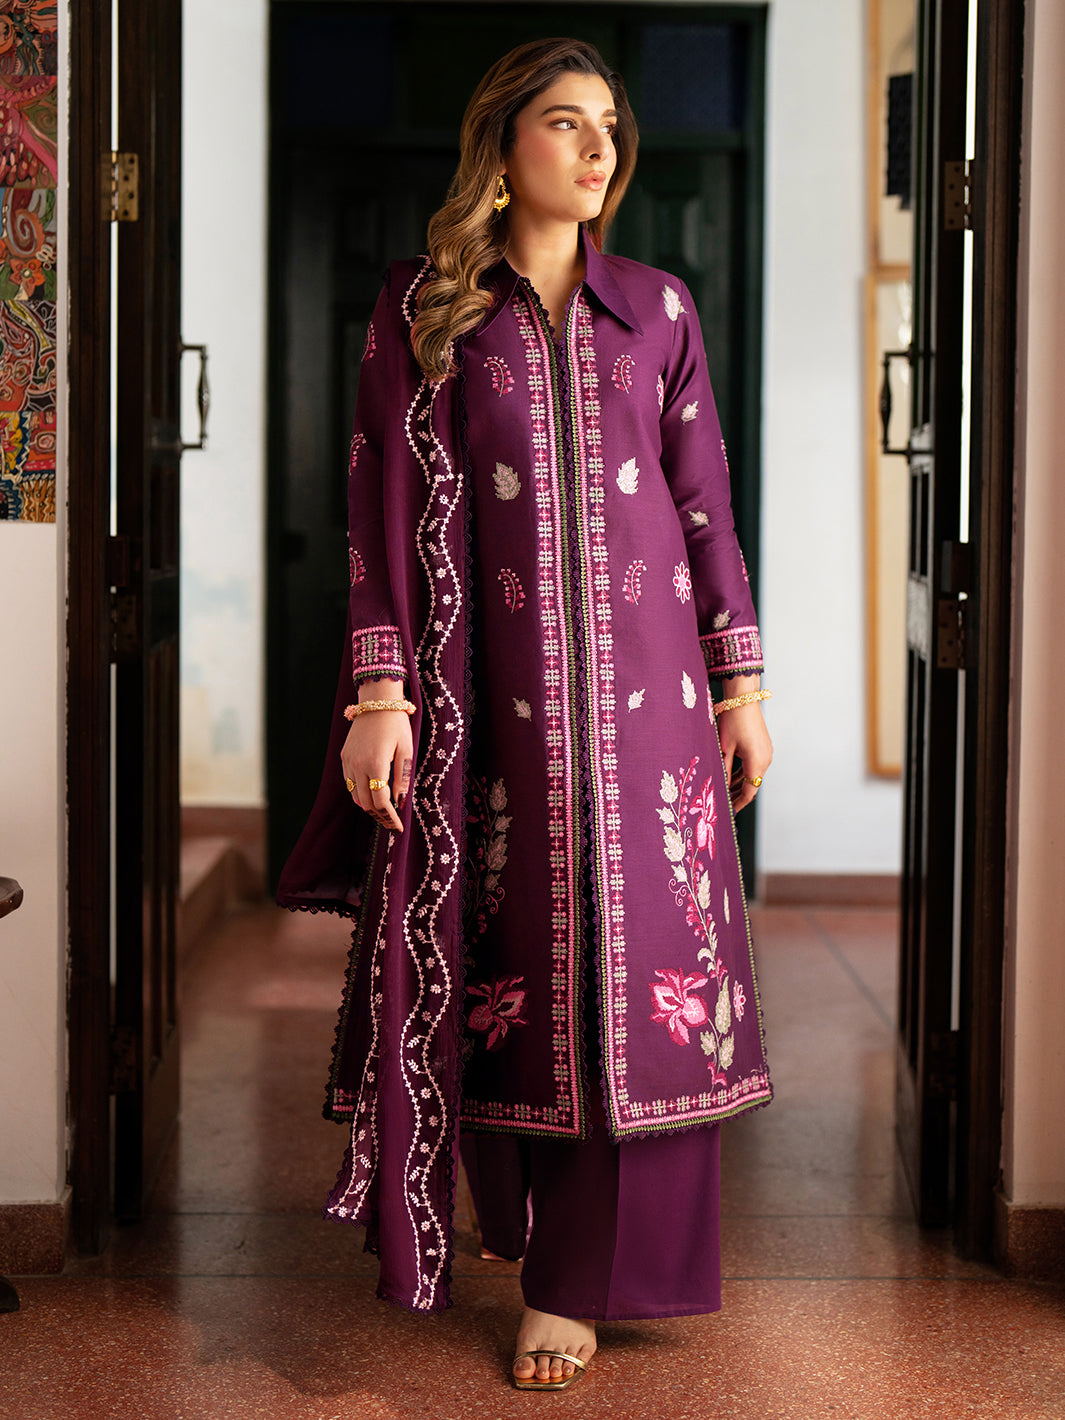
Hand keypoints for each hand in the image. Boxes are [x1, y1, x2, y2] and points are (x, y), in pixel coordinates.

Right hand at [340, 708, 412, 832]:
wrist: (376, 701)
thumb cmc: (396, 724)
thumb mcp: (406, 749)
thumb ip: (402, 777)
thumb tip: (400, 802)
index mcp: (376, 764)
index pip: (381, 801)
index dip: (390, 817)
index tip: (399, 827)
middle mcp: (358, 765)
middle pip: (366, 802)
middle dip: (380, 815)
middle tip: (392, 821)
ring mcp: (348, 761)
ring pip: (355, 795)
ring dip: (369, 805)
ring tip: (384, 811)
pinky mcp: (344, 757)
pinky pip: (349, 783)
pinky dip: (359, 792)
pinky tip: (371, 793)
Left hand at [717, 702, 772, 813]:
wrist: (743, 699)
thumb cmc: (732, 721)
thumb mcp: (724, 748)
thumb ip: (724, 771)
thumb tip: (721, 788)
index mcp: (757, 763)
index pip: (750, 792)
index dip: (738, 803)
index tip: (729, 811)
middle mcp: (766, 760)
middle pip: (753, 785)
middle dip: (738, 794)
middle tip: (724, 803)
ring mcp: (766, 752)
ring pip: (754, 775)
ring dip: (741, 783)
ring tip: (725, 790)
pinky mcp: (764, 746)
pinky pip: (755, 765)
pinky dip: (745, 772)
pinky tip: (732, 775)